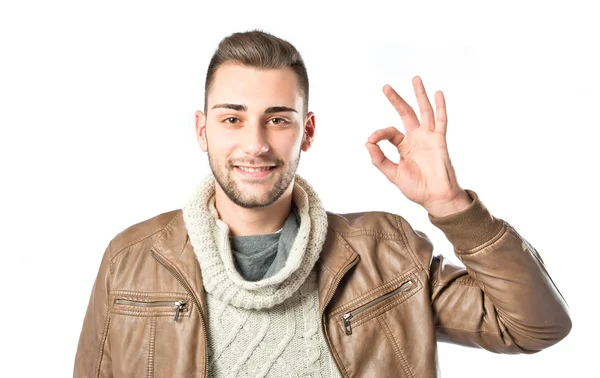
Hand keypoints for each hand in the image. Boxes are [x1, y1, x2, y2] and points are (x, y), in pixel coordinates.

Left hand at [365, 76, 471, 216]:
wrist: (435, 197)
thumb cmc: (416, 188)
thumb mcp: (392, 174)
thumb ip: (379, 159)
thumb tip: (367, 143)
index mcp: (404, 146)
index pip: (389, 132)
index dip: (378, 134)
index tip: (371, 140)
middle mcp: (416, 138)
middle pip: (405, 113)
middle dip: (396, 100)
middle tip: (385, 87)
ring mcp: (429, 137)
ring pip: (424, 111)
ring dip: (419, 95)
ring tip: (415, 78)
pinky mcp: (439, 140)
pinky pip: (441, 121)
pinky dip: (440, 107)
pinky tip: (438, 93)